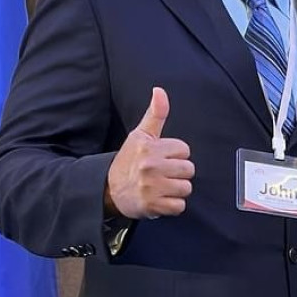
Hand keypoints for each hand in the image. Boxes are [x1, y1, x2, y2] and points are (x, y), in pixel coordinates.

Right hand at [104, 87, 193, 219]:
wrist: (107, 190)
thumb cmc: (128, 162)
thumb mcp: (140, 136)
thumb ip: (155, 114)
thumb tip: (160, 90)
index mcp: (150, 147)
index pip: (184, 150)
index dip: (175, 155)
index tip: (161, 159)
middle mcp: (151, 166)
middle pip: (189, 170)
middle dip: (178, 173)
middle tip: (161, 174)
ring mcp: (152, 187)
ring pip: (186, 188)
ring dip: (176, 190)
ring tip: (160, 187)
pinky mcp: (153, 206)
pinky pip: (179, 206)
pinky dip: (172, 206)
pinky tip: (159, 199)